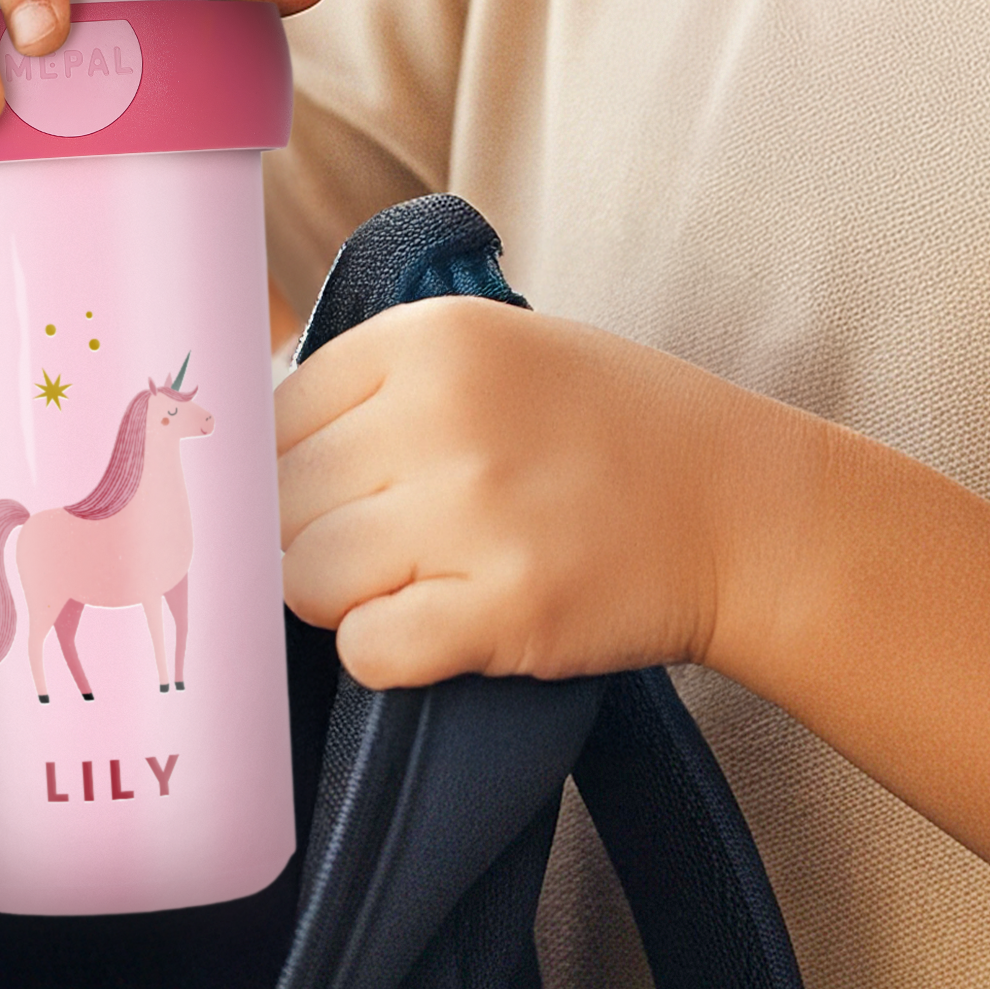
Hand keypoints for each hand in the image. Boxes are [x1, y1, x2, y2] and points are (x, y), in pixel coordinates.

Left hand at [277, 297, 782, 688]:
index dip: (285, 466)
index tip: (325, 490)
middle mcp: (444, 412)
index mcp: (433, 336)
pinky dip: (388, 652)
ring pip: (306, 579)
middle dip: (306, 534)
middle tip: (378, 543)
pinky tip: (446, 621)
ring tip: (417, 578)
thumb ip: (381, 382)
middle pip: (279, 500)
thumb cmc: (610, 427)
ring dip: (345, 596)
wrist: (745, 508)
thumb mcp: (498, 350)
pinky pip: (368, 651)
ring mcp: (474, 512)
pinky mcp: (505, 609)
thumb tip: (244, 441)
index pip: (275, 412)